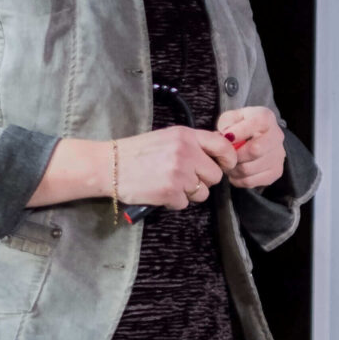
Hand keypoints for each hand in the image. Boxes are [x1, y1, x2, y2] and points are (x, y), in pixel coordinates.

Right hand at [115, 126, 236, 208]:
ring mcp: (179, 173)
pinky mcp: (170, 192)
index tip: (226, 165)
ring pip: (201, 193)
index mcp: (186, 136)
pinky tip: (160, 192)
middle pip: (215, 175)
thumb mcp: (167, 137)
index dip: (229, 158)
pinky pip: (184, 203)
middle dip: (203, 181)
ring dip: (188, 193)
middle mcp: (186, 152)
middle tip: (184, 179)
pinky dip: (173, 202)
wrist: (110, 165)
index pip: (222, 145)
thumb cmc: (136, 152)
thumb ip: (191, 144)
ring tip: (169, 184)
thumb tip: (216, 154)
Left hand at [214, 106, 284, 188]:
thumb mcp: (232, 117)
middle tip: (225, 155)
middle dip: (234, 154)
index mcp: (266, 118)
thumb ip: (226, 122)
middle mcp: (277, 136)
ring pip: (249, 168)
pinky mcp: (275, 172)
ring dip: (233, 168)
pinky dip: (237, 179)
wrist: (257, 138)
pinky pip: (251, 181)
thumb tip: (226, 136)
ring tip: (228, 164)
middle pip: (255, 150)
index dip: (239, 132)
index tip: (225, 137)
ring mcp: (278, 156)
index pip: (257, 123)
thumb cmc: (241, 126)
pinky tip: (235, 172)